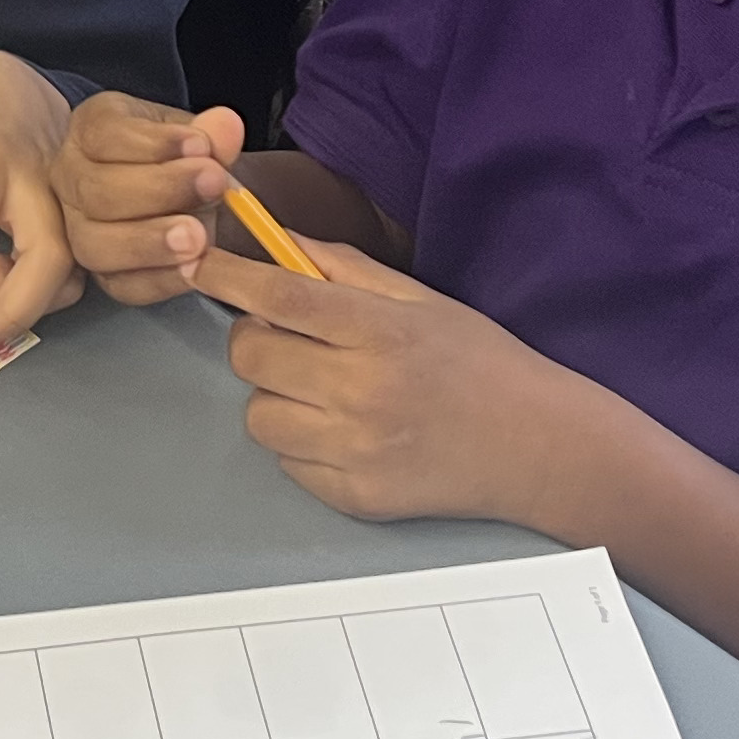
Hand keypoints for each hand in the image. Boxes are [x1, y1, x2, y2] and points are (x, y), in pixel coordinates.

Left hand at [0, 51, 81, 357]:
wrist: (0, 78)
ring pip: (72, 265)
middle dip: (13, 314)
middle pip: (47, 259)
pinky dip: (45, 281)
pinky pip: (78, 259)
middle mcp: (34, 178)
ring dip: (31, 298)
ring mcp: (68, 191)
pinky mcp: (84, 204)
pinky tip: (10, 264)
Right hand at [55, 95, 247, 303]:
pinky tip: (195, 266)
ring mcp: (78, 230)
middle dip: (160, 189)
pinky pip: (122, 285)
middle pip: (96, 190)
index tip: (202, 145)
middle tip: (212, 184)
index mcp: (90, 131)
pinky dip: (162, 278)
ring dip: (152, 242)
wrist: (198, 200)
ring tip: (199, 237)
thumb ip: (212, 133)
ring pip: (96, 243)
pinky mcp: (102, 275)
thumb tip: (224, 125)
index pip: (104, 135)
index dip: (154, 143)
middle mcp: (71, 179)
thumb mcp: (200, 137)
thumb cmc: (188, 159)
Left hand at [198, 240, 597, 528]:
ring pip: (258, 415)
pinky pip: (286, 462)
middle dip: (256, 337)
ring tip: (321, 389)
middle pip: (251, 356)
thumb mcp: (419, 299)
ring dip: (275, 395)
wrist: (536, 446)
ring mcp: (355, 452)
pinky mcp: (353, 497)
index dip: (230, 275)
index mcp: (381, 332)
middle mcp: (362, 392)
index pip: (279, 296)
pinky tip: (343, 430)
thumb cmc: (479, 362)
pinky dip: (301, 442)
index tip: (201, 263)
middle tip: (288, 337)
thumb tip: (276, 241)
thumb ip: (343, 269)